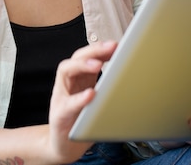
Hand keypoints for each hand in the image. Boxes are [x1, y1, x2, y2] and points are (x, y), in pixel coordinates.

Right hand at [46, 41, 117, 162]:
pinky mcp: (59, 114)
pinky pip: (68, 104)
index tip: (117, 44)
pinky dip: (79, 99)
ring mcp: (61, 97)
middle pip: (77, 57)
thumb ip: (107, 85)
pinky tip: (91, 94)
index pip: (87, 55)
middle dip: (94, 50)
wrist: (64, 145)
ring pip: (66, 72)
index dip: (101, 48)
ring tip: (97, 64)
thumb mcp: (96, 99)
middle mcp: (68, 82)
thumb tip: (131, 75)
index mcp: (79, 78)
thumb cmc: (82, 120)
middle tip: (110, 47)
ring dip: (82, 66)